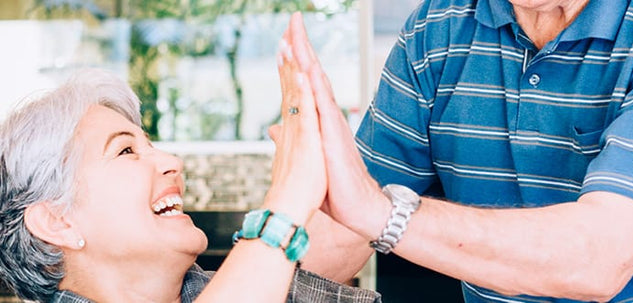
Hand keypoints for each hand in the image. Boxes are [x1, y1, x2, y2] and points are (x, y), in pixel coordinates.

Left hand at [264, 13, 327, 223]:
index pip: (303, 83)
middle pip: (311, 74)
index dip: (292, 60)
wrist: (357, 206)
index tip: (283, 38)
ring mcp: (331, 123)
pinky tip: (309, 67)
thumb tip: (275, 127)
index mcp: (317, 121)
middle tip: (292, 21)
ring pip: (317, 82)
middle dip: (301, 46)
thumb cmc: (334, 186)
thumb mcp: (305, 157)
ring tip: (296, 33)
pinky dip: (315, 85)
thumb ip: (292, 138)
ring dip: (307, 57)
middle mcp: (325, 116)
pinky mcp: (333, 136)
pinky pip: (323, 105)